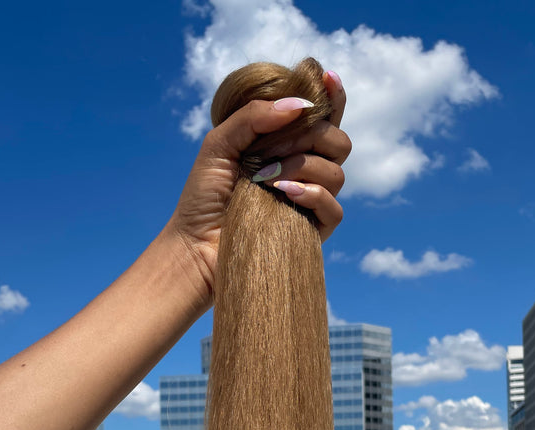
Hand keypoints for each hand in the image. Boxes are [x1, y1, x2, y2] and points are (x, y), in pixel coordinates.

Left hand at [168, 70, 349, 308]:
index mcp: (286, 146)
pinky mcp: (312, 232)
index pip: (322, 117)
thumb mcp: (219, 143)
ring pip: (337, 172)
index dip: (332, 95)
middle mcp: (304, 171)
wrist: (196, 246)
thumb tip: (301, 105)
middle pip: (338, 141)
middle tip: (273, 148)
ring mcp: (310, 202)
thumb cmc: (204, 196)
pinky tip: (286, 193)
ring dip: (303, 167)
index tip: (326, 78)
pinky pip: (334, 208)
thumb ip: (255, 116)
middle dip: (311, 136)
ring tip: (267, 178)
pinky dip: (314, 195)